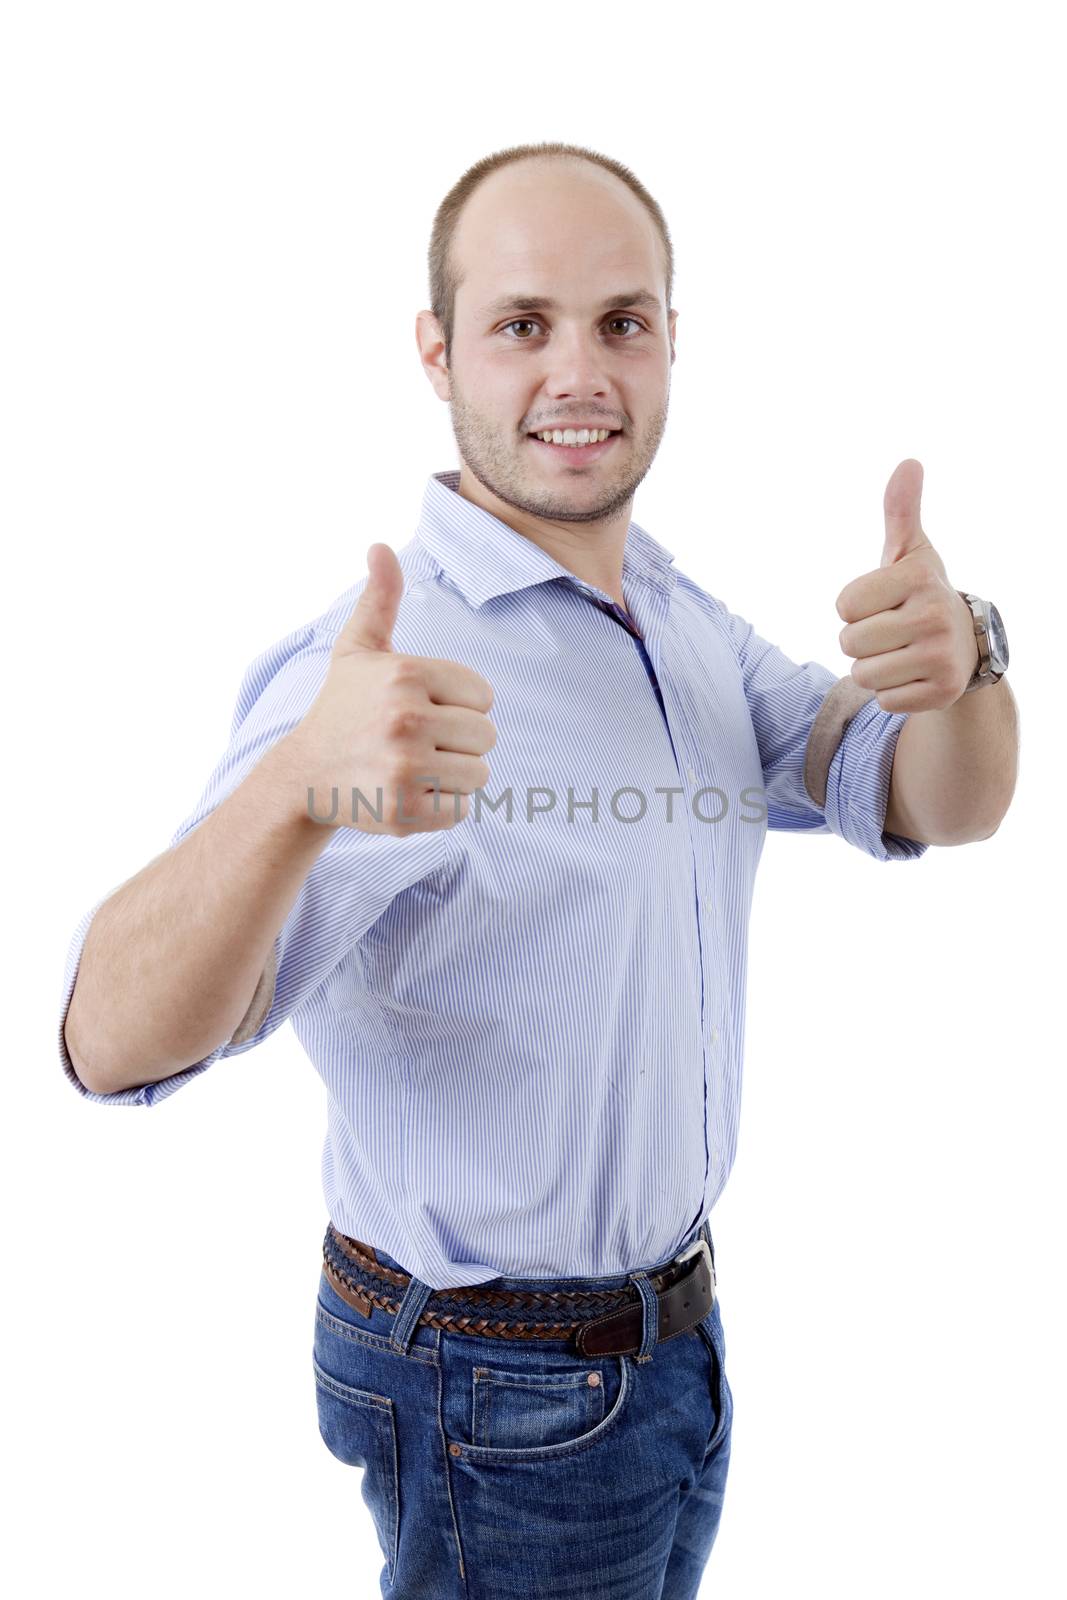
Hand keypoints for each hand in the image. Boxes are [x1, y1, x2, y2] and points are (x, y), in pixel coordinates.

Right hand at [286, 543, 496, 833]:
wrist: (302, 776)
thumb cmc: (342, 709)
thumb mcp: (358, 650)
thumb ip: (379, 599)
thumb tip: (378, 546)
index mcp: (405, 674)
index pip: (484, 696)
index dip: (459, 706)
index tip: (421, 710)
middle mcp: (405, 718)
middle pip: (486, 737)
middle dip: (459, 743)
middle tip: (416, 744)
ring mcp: (404, 767)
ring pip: (479, 775)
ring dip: (452, 776)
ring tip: (412, 768)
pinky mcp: (403, 811)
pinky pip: (461, 810)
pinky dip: (441, 808)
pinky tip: (407, 793)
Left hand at [835, 459, 979, 712]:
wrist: (967, 645)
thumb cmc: (921, 593)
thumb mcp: (910, 551)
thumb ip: (900, 511)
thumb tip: (909, 463)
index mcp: (917, 579)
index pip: (843, 606)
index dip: (855, 607)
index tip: (883, 603)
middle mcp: (933, 616)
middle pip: (849, 643)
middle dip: (861, 641)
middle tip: (892, 632)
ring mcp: (940, 657)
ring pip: (862, 674)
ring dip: (873, 668)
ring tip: (900, 653)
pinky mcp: (941, 692)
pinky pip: (884, 701)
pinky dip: (892, 693)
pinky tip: (913, 675)